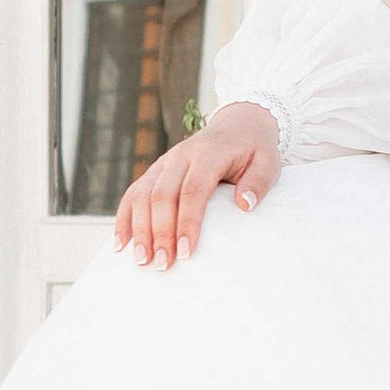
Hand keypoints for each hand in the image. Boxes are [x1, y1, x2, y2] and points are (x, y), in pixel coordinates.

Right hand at [114, 104, 281, 267]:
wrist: (237, 125)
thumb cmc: (254, 150)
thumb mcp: (268, 161)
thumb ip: (259, 181)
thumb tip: (244, 205)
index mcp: (209, 153)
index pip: (193, 189)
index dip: (187, 221)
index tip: (186, 251)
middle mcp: (181, 156)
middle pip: (162, 195)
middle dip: (159, 232)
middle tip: (163, 265)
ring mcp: (164, 163)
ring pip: (142, 195)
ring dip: (139, 229)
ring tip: (141, 260)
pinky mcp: (155, 171)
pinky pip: (133, 193)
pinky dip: (124, 218)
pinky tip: (121, 244)